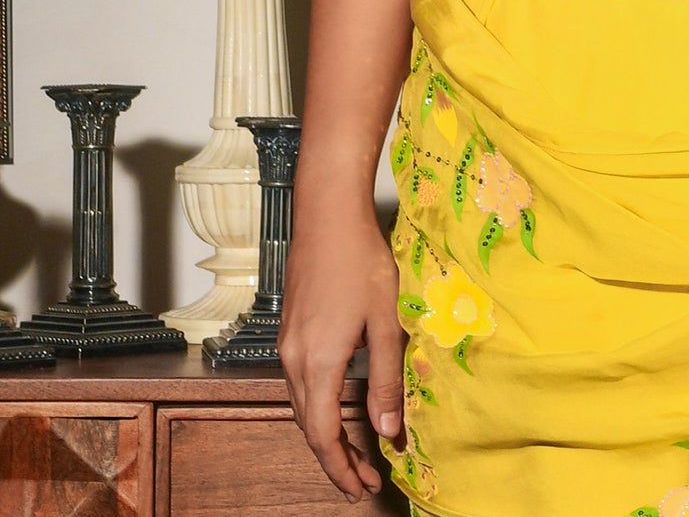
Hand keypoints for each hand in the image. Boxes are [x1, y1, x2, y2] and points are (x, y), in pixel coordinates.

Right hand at [279, 214, 404, 503]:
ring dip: (326, 433)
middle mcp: (295, 359)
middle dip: (336, 458)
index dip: (342, 468)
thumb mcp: (385, 320)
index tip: (363, 487)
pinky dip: (319, 405)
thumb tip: (388, 430)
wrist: (327, 213)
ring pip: (303, 405)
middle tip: (365, 479)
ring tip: (355, 450)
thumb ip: (386, 377)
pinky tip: (340, 403)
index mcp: (319, 362)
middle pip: (310, 426)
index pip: (324, 435)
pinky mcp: (290, 330)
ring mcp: (288, 344)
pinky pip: (301, 382)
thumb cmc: (361, 260)